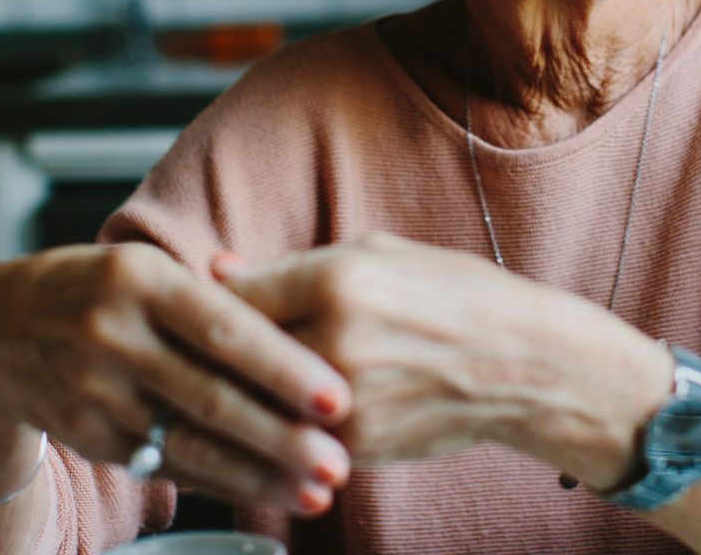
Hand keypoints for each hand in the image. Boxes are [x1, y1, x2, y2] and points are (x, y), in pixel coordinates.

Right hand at [0, 242, 354, 514]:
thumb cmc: (100, 291)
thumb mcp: (148, 270)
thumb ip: (218, 298)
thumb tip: (306, 333)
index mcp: (140, 279)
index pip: (224, 328)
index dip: (284, 367)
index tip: (337, 398)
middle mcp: (113, 334)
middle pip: (210, 396)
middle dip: (280, 437)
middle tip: (338, 464)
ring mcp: (95, 390)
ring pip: (189, 442)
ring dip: (258, 474)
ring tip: (314, 492)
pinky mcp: (89, 434)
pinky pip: (164, 463)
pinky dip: (217, 481)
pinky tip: (262, 490)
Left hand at [214, 234, 667, 483]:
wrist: (526, 366)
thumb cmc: (455, 296)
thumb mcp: (380, 253)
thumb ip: (291, 266)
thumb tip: (217, 269)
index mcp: (339, 278)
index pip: (233, 296)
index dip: (203, 304)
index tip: (181, 307)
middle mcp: (336, 341)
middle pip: (232, 357)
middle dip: (205, 357)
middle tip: (174, 354)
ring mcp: (346, 402)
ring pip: (256, 405)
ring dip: (231, 399)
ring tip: (206, 389)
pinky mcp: (356, 448)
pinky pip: (292, 438)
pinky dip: (274, 429)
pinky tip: (263, 418)